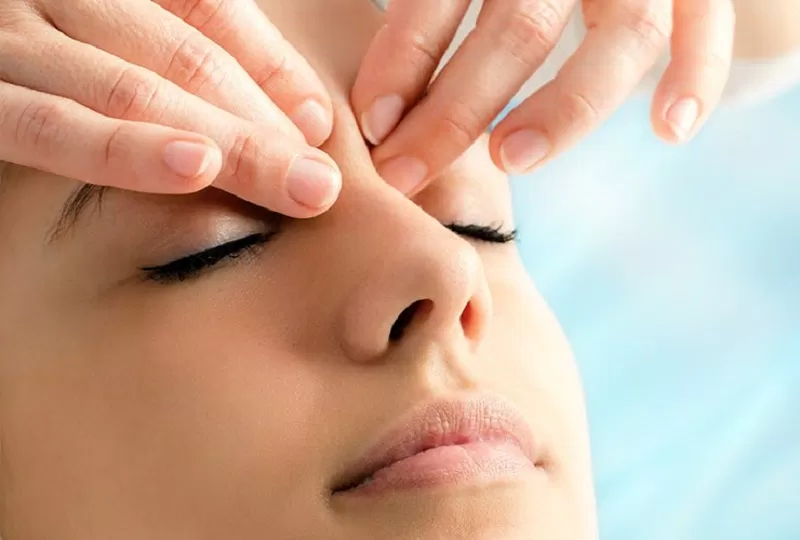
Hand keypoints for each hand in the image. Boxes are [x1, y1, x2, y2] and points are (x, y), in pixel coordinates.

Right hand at [0, 0, 339, 217]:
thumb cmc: (34, 56)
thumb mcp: (105, 36)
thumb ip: (188, 49)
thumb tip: (297, 112)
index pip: (206, 12)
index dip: (269, 68)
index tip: (316, 125)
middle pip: (183, 57)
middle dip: (261, 124)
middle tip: (323, 181)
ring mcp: (9, 38)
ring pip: (133, 89)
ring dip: (224, 142)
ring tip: (293, 184)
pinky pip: (49, 126)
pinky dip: (122, 149)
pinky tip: (191, 169)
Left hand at [352, 0, 735, 194]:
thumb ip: (434, 6)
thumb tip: (370, 84)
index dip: (403, 59)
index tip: (373, 126)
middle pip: (520, 27)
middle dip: (455, 111)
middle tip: (405, 172)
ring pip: (623, 36)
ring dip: (565, 109)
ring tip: (507, 161)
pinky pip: (711, 27)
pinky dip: (698, 76)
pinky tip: (669, 132)